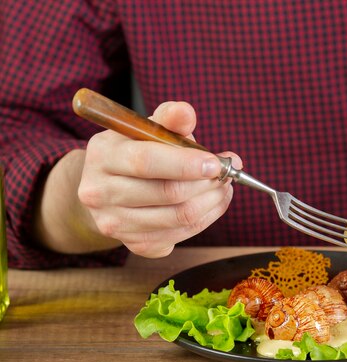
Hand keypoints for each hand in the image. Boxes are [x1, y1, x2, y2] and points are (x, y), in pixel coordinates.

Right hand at [34, 101, 240, 257]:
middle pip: (168, 193)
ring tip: (224, 186)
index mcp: (103, 155)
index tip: (216, 163)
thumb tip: (187, 112)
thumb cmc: (136, 151)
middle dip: (207, 183)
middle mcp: (100, 193)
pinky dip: (206, 218)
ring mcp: (115, 223)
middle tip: (227, 173)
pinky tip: (212, 203)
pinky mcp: (134, 244)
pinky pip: (181, 235)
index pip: (147, 161)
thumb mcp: (146, 129)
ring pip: (179, 217)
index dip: (186, 164)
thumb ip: (169, 119)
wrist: (108, 189)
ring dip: (212, 202)